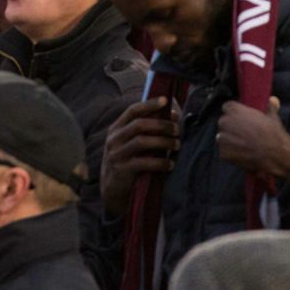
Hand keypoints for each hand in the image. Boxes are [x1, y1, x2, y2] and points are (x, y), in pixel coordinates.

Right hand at [101, 96, 178, 216]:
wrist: (112, 190)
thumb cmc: (128, 162)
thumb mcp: (129, 144)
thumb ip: (144, 131)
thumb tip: (173, 115)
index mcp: (116, 129)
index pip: (132, 111)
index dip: (149, 104)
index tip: (166, 100)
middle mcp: (114, 139)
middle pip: (139, 125)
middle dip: (161, 125)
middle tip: (177, 129)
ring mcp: (116, 154)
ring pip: (142, 142)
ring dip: (163, 142)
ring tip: (177, 144)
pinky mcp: (122, 169)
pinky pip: (144, 163)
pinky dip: (160, 162)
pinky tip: (170, 164)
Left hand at [217, 97, 289, 183]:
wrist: (275, 154)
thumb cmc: (274, 134)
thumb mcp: (273, 117)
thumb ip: (269, 107)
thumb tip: (272, 100)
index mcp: (234, 110)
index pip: (227, 108)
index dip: (234, 114)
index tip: (241, 120)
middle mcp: (225, 121)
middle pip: (224, 123)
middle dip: (232, 128)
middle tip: (245, 135)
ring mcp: (222, 138)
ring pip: (223, 138)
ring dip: (230, 141)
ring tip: (245, 146)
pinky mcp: (223, 152)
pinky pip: (224, 152)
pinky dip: (232, 154)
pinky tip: (244, 155)